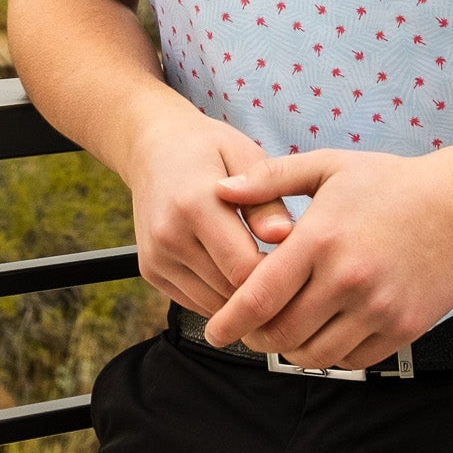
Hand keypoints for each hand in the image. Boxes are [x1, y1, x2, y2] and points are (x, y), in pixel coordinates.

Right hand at [122, 107, 296, 318]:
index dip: (279, 274)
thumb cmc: (208, 148)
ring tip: (267, 276)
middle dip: (264, 292)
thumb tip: (286, 235)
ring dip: (242, 300)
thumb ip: (266, 199)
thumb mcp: (244, 156)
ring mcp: (156, 257)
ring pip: (212, 305)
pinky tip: (237, 275)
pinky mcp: (150, 271)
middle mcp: (168, 235)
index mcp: (194, 203)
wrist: (153, 147)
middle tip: (292, 276)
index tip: (302, 264)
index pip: (245, 267)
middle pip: (229, 291)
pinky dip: (220, 298)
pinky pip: (195, 303)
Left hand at [204, 148, 452, 370]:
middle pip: (281, 333)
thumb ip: (269, 178)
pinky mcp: (404, 327)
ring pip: (314, 355)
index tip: (213, 332)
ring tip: (284, 333)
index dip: (228, 322)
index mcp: (320, 239)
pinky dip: (330, 355)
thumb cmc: (390, 182)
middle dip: (255, 338)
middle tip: (248, 332)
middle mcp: (347, 279)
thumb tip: (219, 191)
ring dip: (291, 351)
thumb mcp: (328, 166)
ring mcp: (378, 307)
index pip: (258, 298)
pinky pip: (353, 360)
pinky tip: (324, 333)